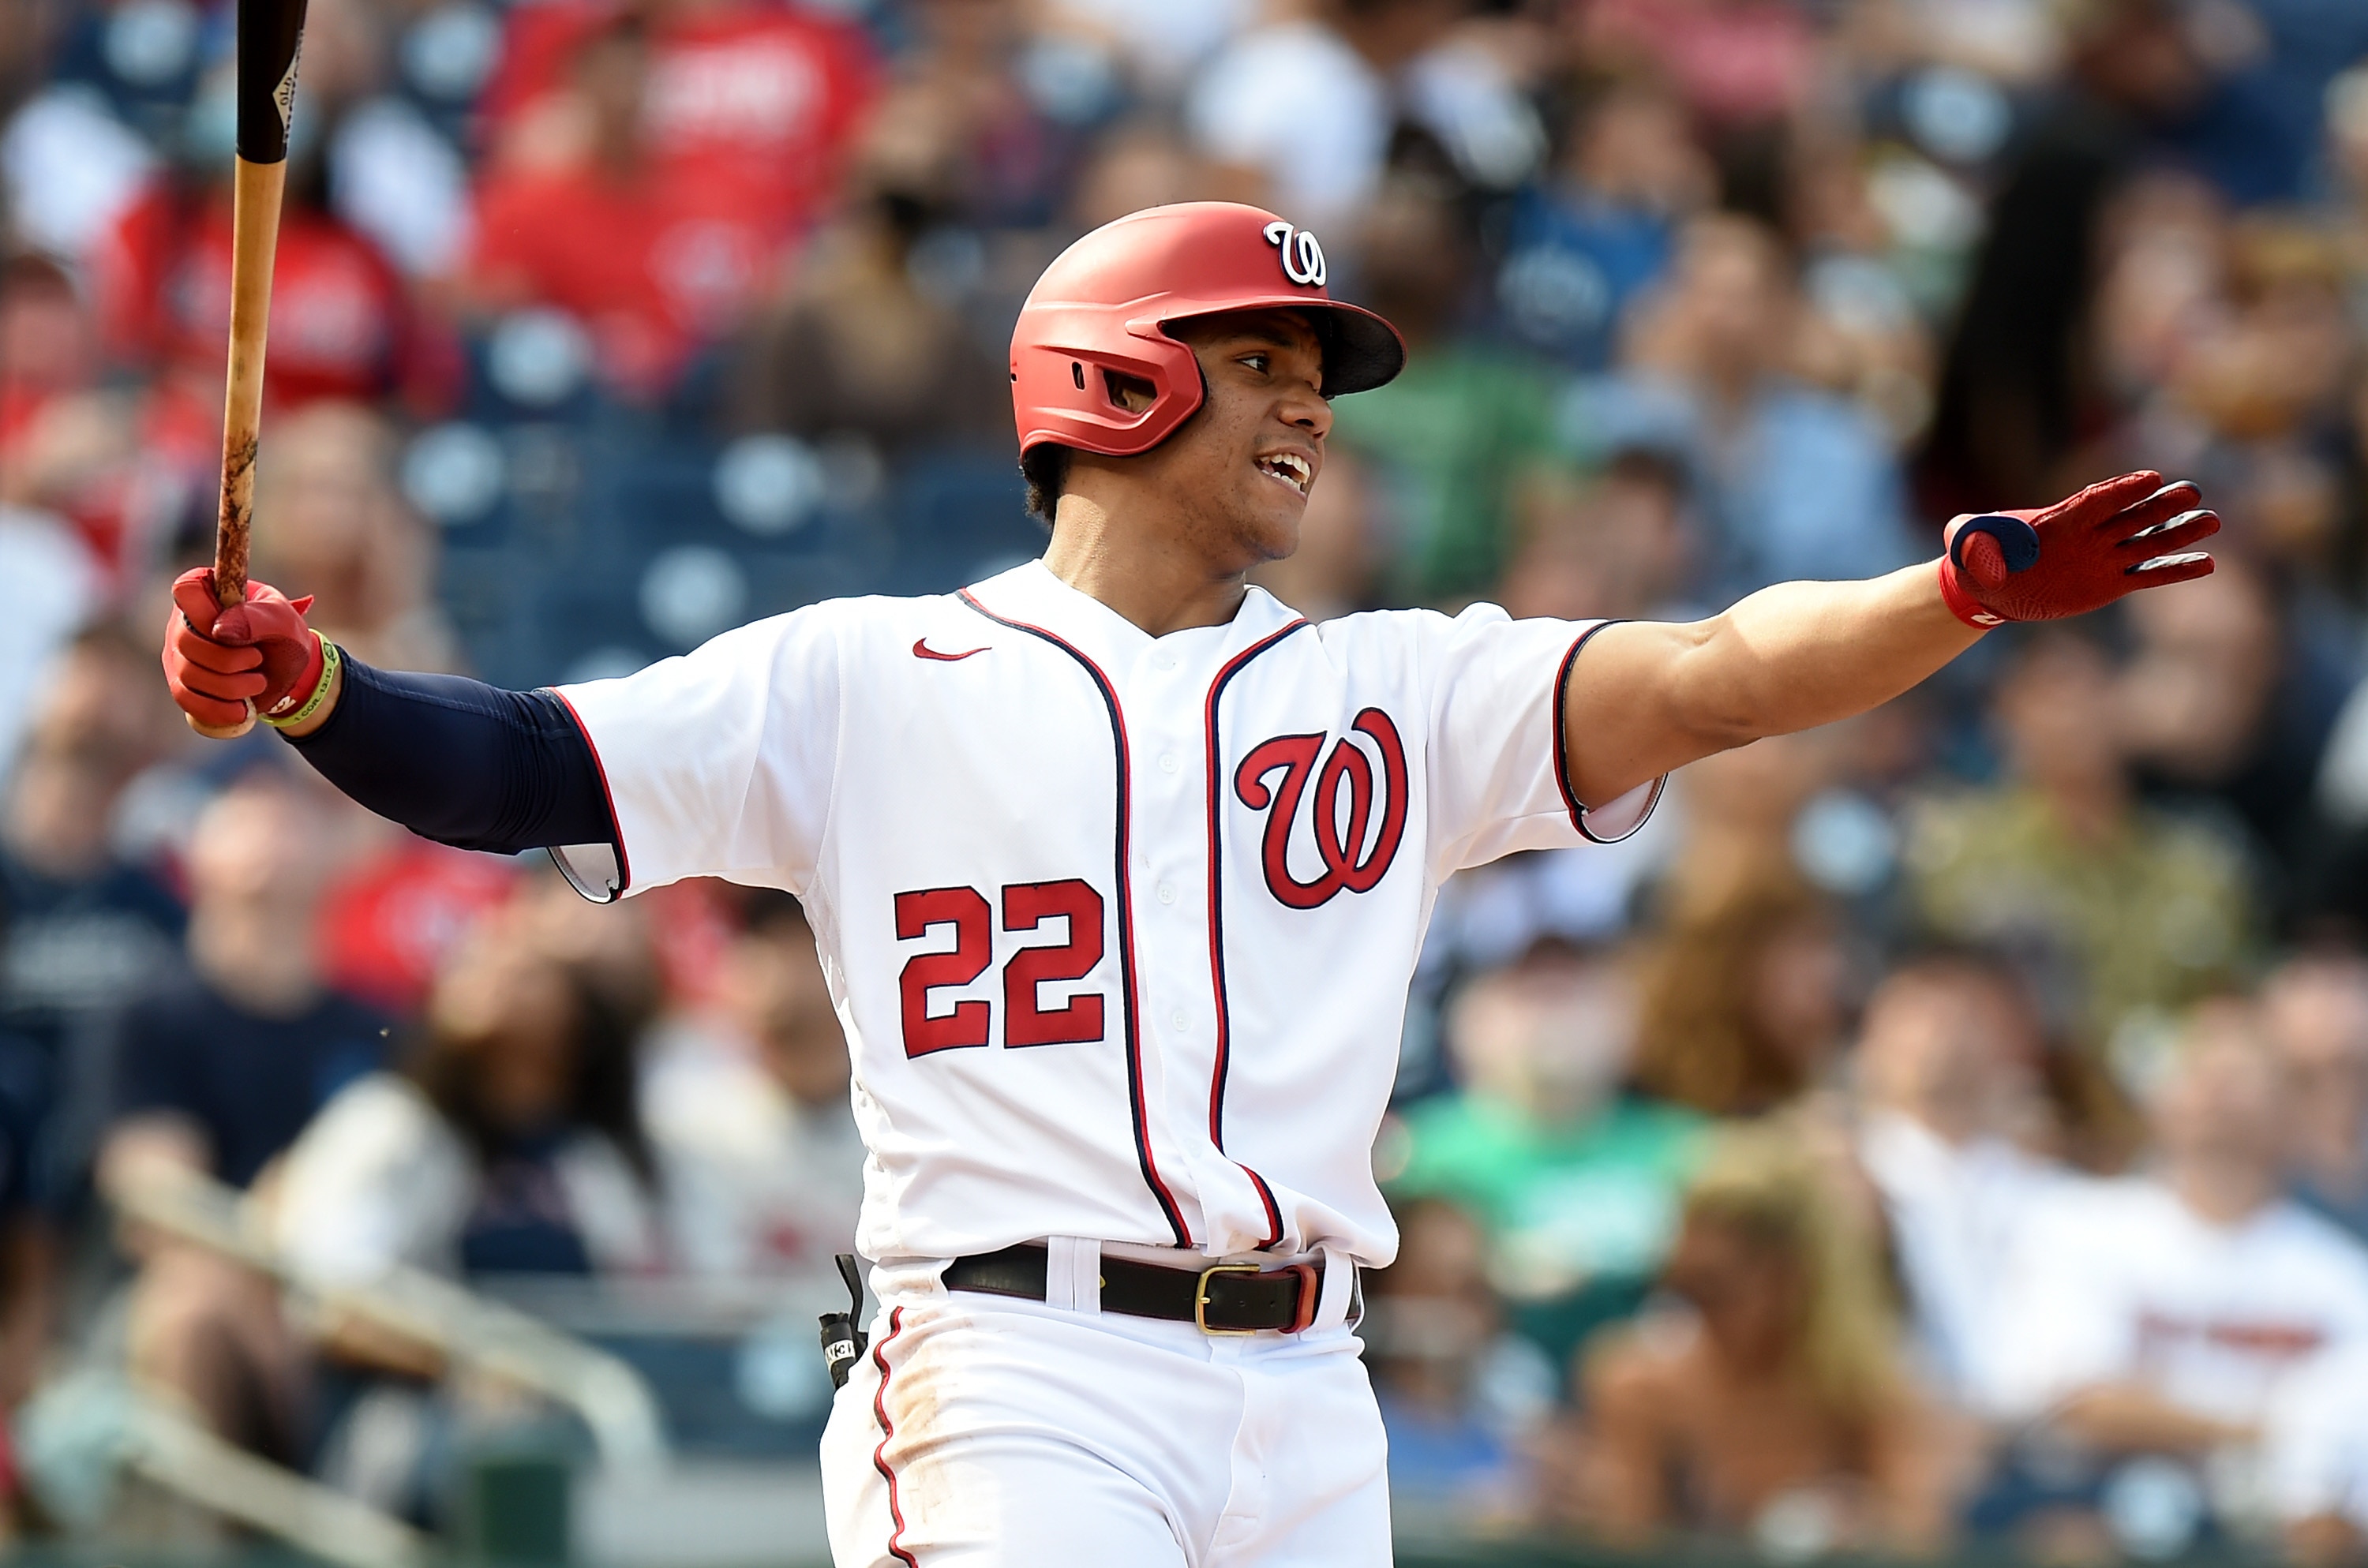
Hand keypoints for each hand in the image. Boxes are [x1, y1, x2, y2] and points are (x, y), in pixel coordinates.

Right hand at [162, 567, 320, 731]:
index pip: (186, 589)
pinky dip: (216, 708)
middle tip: (258, 659)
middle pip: (185, 642)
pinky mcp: (182, 683)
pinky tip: (241, 710)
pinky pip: (185, 699)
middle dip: (228, 660)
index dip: (206, 612)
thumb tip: (219, 630)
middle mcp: (184, 621)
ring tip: (258, 682)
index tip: (232, 624)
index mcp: (207, 592)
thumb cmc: (283, 635)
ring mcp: (179, 654)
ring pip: (187, 674)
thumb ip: (256, 617)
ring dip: (230, 686)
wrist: (289, 672)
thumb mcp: (283, 619)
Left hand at [1938, 472, 2218, 626]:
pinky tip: (2207, 562)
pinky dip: (2176, 569)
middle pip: (2130, 515)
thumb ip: (1967, 535)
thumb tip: (1955, 531)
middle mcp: (2088, 534)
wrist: (1992, 587)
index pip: (2094, 501)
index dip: (2121, 490)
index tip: (2151, 478)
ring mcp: (2102, 556)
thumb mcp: (1967, 545)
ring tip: (2211, 521)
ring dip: (2179, 532)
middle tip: (2192, 492)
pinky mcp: (2109, 581)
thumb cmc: (1979, 559)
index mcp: (2058, 521)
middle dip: (2160, 505)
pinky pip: (2148, 573)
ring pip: (2147, 541)